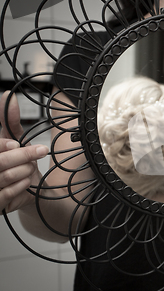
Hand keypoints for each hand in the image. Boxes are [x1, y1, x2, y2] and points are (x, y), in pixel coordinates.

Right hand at [0, 91, 48, 212]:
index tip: (16, 144)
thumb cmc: (19, 163)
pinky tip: (26, 182)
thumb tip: (8, 96)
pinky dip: (22, 186)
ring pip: (5, 176)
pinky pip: (6, 194)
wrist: (31, 191)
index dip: (4, 145)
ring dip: (24, 171)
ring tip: (27, 170)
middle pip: (0, 161)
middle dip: (21, 157)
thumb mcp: (14, 139)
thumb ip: (9, 120)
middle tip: (34, 155)